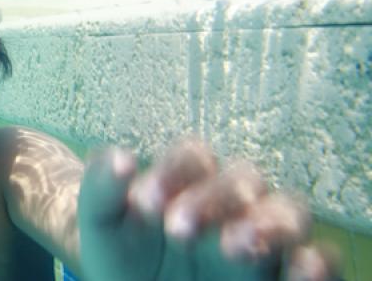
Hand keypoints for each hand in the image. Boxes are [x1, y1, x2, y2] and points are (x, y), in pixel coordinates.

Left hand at [77, 139, 338, 280]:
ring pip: (289, 212)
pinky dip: (315, 264)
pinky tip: (299, 271)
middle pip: (243, 180)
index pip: (194, 157)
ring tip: (236, 246)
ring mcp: (265, 238)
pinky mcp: (286, 275)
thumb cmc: (124, 256)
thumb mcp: (104, 223)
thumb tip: (121, 158)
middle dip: (215, 200)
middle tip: (180, 230)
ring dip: (268, 225)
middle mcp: (234, 202)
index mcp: (191, 179)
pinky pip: (322, 261)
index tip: (145, 205)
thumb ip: (102, 188)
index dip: (173, 173)